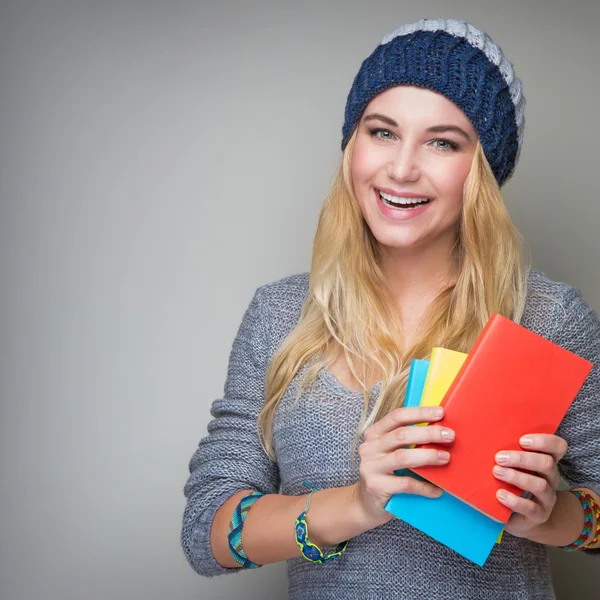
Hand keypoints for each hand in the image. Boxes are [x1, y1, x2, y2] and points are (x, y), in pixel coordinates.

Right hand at [353, 405, 454, 526]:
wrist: (366, 504)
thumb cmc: (385, 474)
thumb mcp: (389, 452)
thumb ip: (406, 440)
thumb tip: (439, 429)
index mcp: (374, 434)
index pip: (397, 416)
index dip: (419, 413)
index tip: (440, 413)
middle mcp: (369, 448)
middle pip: (401, 435)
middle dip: (428, 433)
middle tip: (449, 435)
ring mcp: (371, 467)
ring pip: (403, 456)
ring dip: (427, 456)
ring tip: (445, 457)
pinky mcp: (376, 487)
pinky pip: (405, 484)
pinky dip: (424, 486)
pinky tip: (437, 489)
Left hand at [493, 433, 567, 538]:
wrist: (512, 516)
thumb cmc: (508, 482)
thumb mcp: (509, 465)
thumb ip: (505, 452)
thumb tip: (481, 437)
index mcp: (545, 462)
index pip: (558, 447)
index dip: (544, 441)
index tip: (522, 440)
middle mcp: (551, 479)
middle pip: (547, 464)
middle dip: (522, 459)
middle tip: (499, 458)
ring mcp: (547, 498)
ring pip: (540, 485)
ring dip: (516, 477)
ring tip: (496, 472)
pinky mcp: (539, 515)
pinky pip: (530, 508)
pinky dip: (514, 500)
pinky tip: (500, 494)